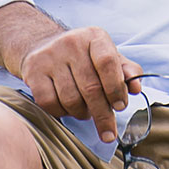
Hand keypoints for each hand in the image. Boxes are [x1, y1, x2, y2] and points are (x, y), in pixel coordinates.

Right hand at [16, 26, 142, 142]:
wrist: (43, 45)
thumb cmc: (83, 57)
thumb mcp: (107, 56)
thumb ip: (125, 71)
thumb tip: (136, 87)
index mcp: (94, 36)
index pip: (107, 62)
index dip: (115, 87)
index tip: (120, 106)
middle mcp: (71, 42)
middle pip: (91, 87)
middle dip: (103, 115)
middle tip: (109, 132)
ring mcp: (49, 56)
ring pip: (71, 99)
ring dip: (82, 113)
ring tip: (86, 112)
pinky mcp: (33, 71)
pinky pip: (50, 103)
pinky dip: (62, 113)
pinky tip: (67, 109)